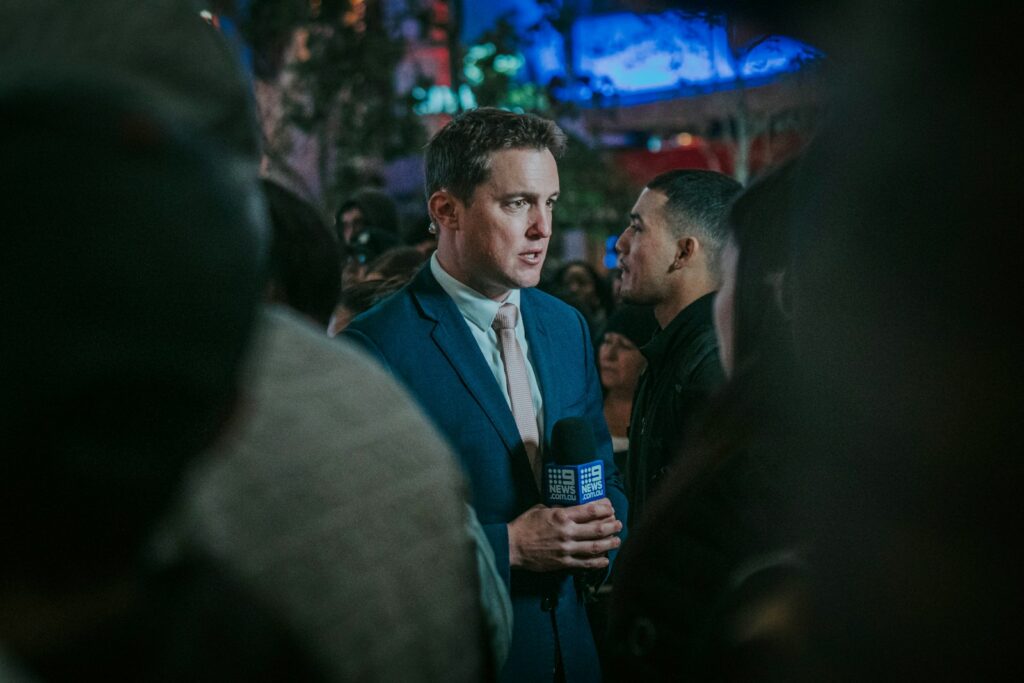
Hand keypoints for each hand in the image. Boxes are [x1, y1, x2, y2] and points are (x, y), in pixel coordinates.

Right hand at [507, 497, 622, 571]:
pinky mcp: (563, 563)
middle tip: (618, 524)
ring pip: (595, 547)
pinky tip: (605, 560)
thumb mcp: (541, 509)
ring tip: (617, 541)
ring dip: (610, 544)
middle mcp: (567, 532)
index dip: (604, 508)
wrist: (512, 546)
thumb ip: (558, 508)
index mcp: (561, 516)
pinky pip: (585, 564)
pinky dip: (597, 562)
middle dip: (612, 526)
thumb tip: (570, 507)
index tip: (610, 507)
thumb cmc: (524, 525)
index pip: (590, 510)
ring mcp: (566, 549)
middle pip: (598, 529)